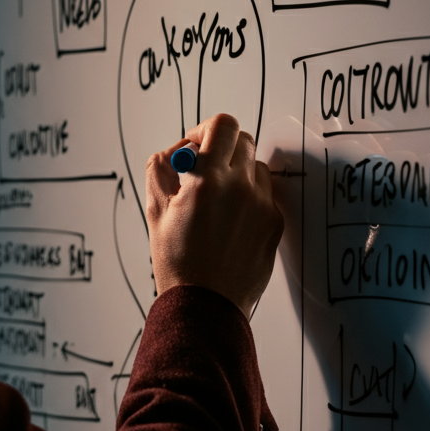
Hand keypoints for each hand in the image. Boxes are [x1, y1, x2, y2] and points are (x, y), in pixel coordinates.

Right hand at [145, 113, 283, 316]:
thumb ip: (160, 171)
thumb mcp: (155, 211)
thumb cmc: (177, 262)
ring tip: (217, 200)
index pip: (222, 125)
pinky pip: (264, 195)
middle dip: (221, 148)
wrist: (205, 304)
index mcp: (208, 180)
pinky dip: (248, 198)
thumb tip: (174, 154)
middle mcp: (241, 187)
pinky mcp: (274, 223)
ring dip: (237, 173)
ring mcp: (262, 205)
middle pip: (243, 139)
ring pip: (256, 167)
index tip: (194, 147)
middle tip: (204, 169)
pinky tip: (230, 221)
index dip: (205, 130)